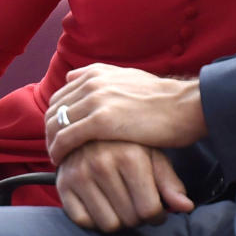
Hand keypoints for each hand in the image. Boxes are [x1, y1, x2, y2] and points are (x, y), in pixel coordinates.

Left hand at [45, 63, 207, 164]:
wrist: (185, 107)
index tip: (59, 133)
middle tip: (55, 149)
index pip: (60, 95)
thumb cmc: (162, 98)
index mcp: (97, 73)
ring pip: (55, 124)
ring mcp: (96, 101)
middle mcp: (93, 82)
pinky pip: (65, 139)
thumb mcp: (129, 77)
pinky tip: (62, 162)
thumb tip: (73, 76)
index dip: (55, 117)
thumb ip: (101, 76)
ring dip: (51, 143)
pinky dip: (58, 152)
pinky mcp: (101, 122)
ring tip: (58, 158)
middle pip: (53, 109)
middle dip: (50, 131)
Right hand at [57, 141, 193, 231]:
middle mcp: (102, 164)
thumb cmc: (129, 141)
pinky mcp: (62, 184)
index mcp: (130, 156)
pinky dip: (95, 219)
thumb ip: (169, 181)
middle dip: (139, 218)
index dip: (157, 216)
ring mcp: (80, 174)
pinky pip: (83, 221)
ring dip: (118, 221)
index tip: (156, 211)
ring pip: (107, 224)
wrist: (91, 124)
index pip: (148, 209)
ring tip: (123, 205)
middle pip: (130, 219)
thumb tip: (186, 207)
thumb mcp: (153, 153)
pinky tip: (103, 204)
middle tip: (139, 206)